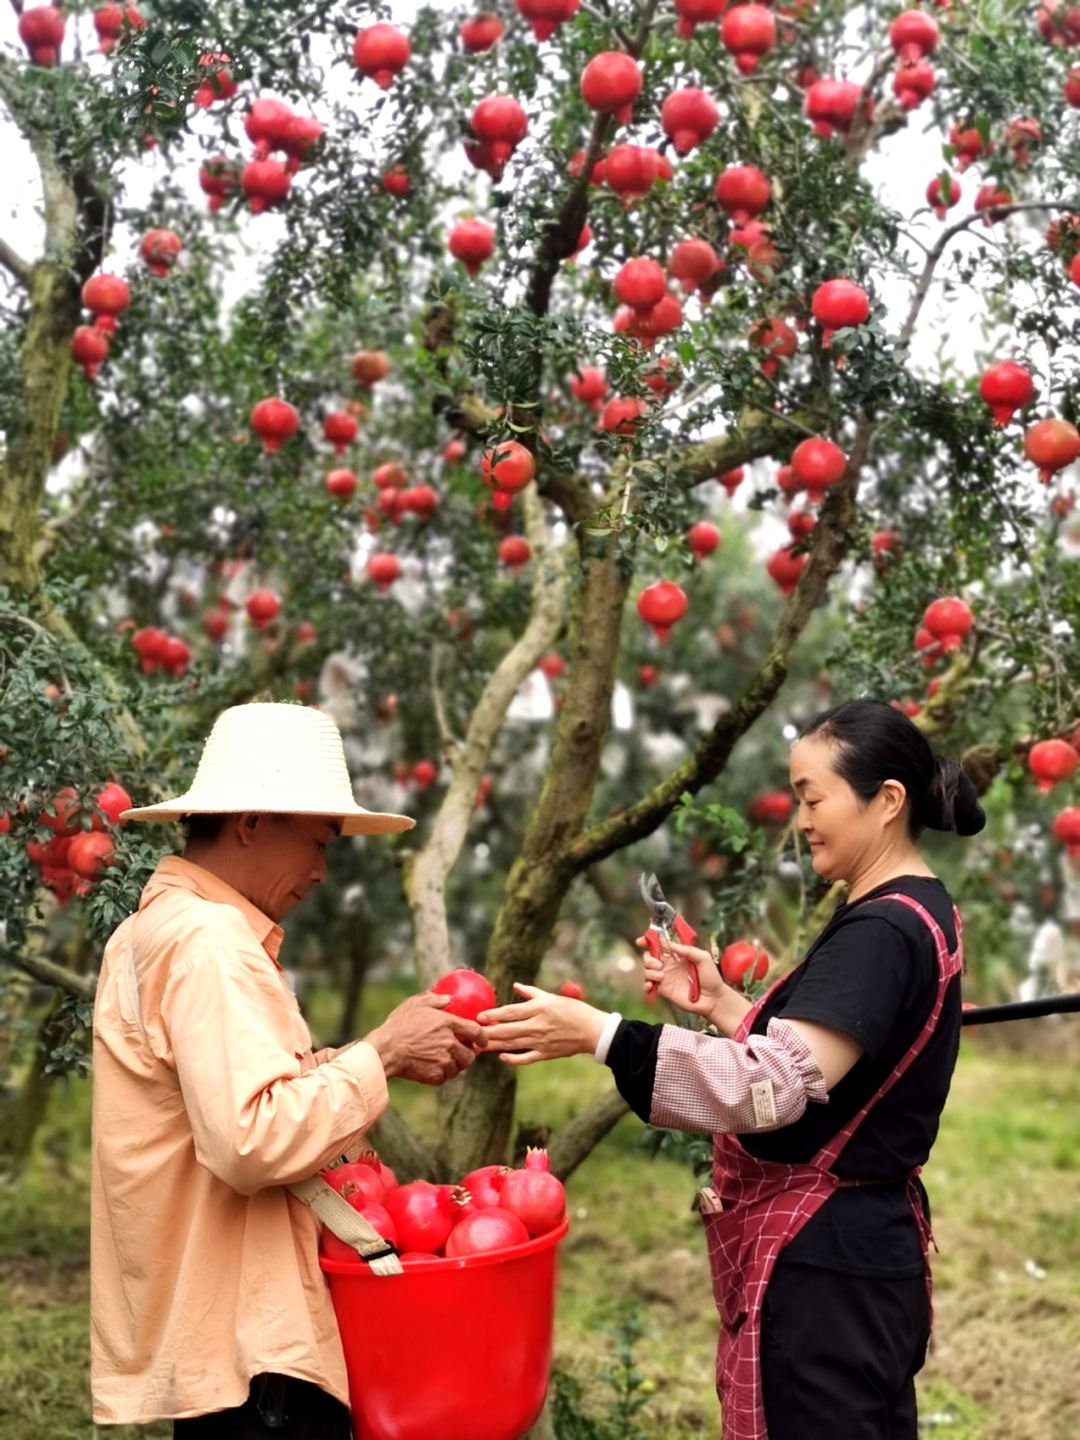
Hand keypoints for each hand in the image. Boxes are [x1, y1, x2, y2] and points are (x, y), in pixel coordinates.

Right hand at [366, 993, 485, 1085]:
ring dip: (454, 1065)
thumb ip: (434, 999)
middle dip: (468, 1055)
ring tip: (445, 1061)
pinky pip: (445, 1077)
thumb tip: (448, 998)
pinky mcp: (435, 1075)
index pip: (475, 1031)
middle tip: (462, 1052)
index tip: (482, 1039)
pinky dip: (441, 1074)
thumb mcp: (414, 1005)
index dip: (482, 1036)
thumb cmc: (398, 1026)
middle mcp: (449, 1042)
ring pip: (459, 1068)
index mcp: (447, 1023)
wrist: (385, 1050)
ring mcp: (443, 1060)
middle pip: (471, 1055)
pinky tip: (432, 1068)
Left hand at [477, 984, 607, 1065]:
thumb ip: (532, 992)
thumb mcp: (553, 997)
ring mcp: (541, 1041)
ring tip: (479, 1045)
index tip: (478, 1016)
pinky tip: (502, 1056)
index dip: (493, 1015)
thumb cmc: (574, 1010)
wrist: (593, 1031)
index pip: (510, 1012)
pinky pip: (526, 1058)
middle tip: (472, 1033)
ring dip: (494, 1045)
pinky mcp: (546, 1054)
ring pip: (512, 1044)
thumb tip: (516, 985)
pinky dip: (513, 1059)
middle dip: (487, 1032)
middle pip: (507, 1030)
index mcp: (539, 1008)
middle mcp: (537, 1025)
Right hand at [636, 939, 726, 1020]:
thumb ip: (690, 950)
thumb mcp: (704, 959)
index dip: (649, 940)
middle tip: (659, 964)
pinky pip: (648, 985)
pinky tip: (652, 986)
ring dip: (649, 971)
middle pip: (649, 956)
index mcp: (677, 955)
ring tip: (661, 976)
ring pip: (647, 970)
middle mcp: (668, 964)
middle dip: (648, 958)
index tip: (641, 941)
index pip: (660, 944)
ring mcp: (665, 977)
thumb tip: (673, 946)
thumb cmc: (711, 978)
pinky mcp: (663, 990)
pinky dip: (646, 985)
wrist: (712, 999)